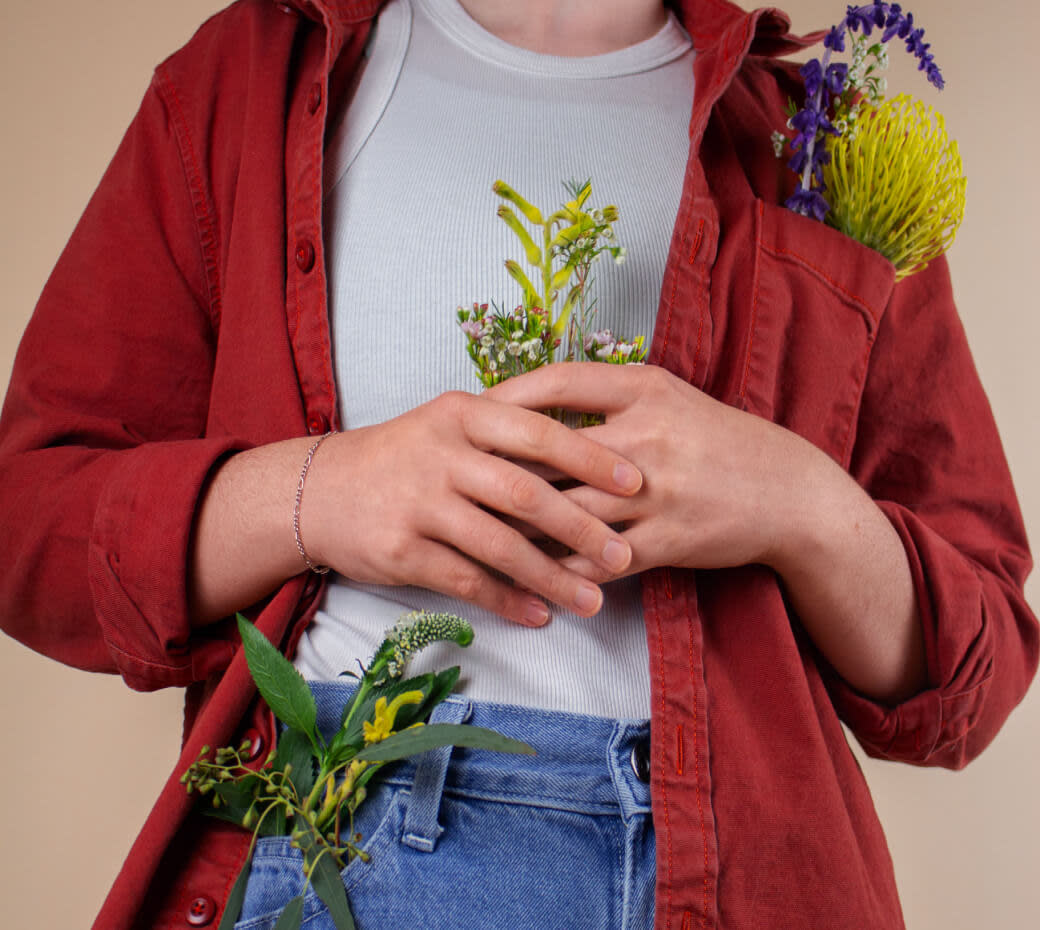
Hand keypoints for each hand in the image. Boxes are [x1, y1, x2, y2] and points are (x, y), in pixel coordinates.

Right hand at [300, 390, 642, 625]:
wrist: (320, 490)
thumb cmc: (404, 456)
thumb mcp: (449, 423)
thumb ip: (507, 431)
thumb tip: (588, 452)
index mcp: (463, 414)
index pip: (539, 432)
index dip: (591, 458)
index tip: (636, 482)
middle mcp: (441, 454)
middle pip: (526, 492)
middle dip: (582, 527)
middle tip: (625, 554)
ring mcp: (419, 503)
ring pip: (500, 545)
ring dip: (553, 577)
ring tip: (592, 601)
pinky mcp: (401, 550)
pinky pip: (467, 580)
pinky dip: (508, 600)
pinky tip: (537, 615)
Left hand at [488, 363, 924, 701]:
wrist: (789, 492)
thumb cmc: (719, 440)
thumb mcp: (672, 399)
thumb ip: (612, 397)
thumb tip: (538, 405)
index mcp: (647, 389)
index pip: (560, 382)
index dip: (506, 395)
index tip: (469, 408)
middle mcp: (648, 435)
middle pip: (551, 450)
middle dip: (497, 466)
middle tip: (452, 475)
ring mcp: (658, 492)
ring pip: (567, 511)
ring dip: (518, 525)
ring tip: (474, 530)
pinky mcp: (667, 541)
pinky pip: (598, 559)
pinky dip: (561, 567)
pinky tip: (528, 573)